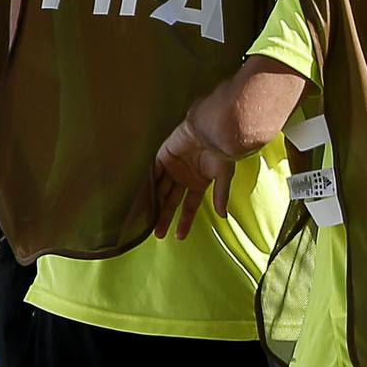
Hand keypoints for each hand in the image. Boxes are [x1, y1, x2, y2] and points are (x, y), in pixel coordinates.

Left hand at [152, 117, 234, 240]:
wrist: (213, 130)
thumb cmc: (221, 151)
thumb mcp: (224, 176)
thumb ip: (221, 196)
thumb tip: (223, 216)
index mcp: (199, 183)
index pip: (190, 206)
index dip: (185, 221)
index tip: (180, 236)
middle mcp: (185, 177)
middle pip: (171, 201)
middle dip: (165, 217)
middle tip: (158, 234)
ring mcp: (173, 168)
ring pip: (160, 190)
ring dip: (154, 204)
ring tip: (147, 220)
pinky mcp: (163, 156)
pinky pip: (153, 172)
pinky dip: (148, 184)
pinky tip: (142, 198)